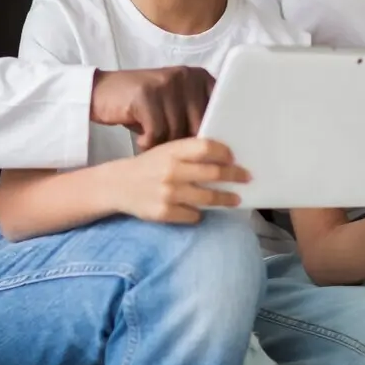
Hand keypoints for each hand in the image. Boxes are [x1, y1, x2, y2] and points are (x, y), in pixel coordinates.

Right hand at [90, 66, 214, 150]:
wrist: (103, 91)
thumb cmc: (143, 105)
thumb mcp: (174, 103)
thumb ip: (195, 114)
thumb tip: (219, 149)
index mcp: (198, 76)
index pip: (219, 108)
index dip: (213, 130)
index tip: (204, 146)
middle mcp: (185, 75)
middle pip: (198, 123)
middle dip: (185, 143)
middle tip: (173, 154)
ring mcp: (165, 83)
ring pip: (177, 130)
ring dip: (165, 145)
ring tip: (154, 146)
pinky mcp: (145, 94)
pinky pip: (156, 131)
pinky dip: (149, 142)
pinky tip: (142, 141)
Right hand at [111, 137, 247, 223]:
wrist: (118, 185)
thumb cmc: (149, 166)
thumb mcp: (165, 151)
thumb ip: (189, 153)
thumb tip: (225, 158)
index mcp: (172, 151)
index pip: (206, 148)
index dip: (224, 153)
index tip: (234, 158)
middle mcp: (171, 171)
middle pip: (213, 174)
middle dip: (234, 176)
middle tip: (246, 178)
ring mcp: (168, 193)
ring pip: (208, 198)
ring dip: (226, 199)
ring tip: (235, 199)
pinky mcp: (164, 213)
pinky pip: (193, 215)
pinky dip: (200, 214)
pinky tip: (200, 210)